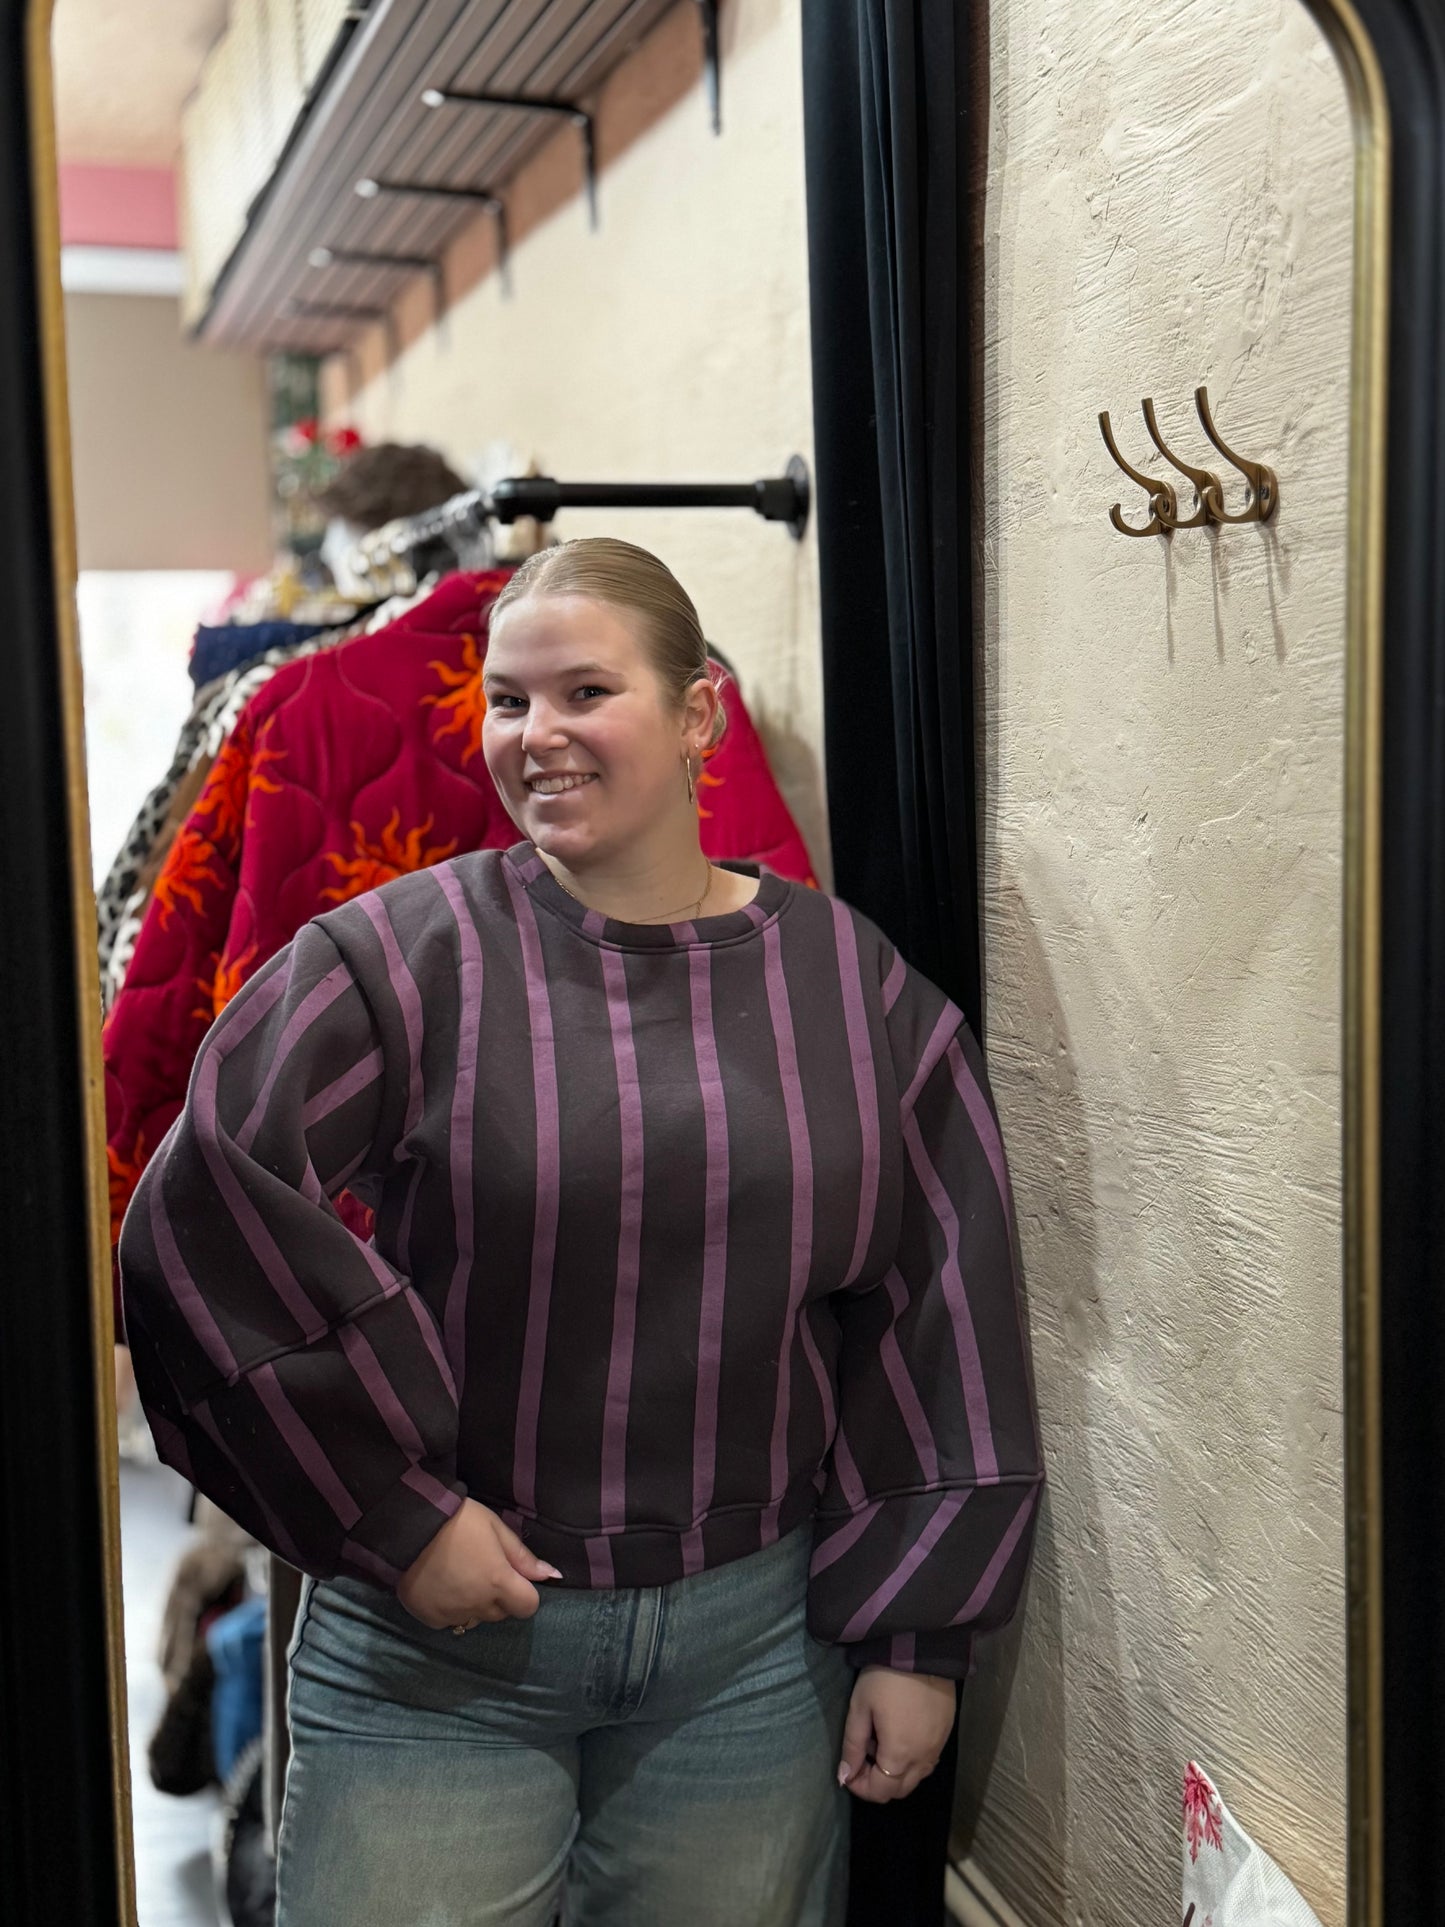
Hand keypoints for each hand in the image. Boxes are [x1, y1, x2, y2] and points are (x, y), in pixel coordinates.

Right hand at [396, 1498, 562, 1630]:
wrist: (409, 1525)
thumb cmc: (458, 1520)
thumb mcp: (496, 1529)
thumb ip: (523, 1557)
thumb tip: (553, 1576)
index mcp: (499, 1582)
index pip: (528, 1606)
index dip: (524, 1593)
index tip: (511, 1576)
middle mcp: (478, 1604)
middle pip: (502, 1613)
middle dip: (499, 1597)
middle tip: (482, 1570)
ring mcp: (453, 1614)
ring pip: (476, 1619)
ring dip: (475, 1605)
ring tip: (460, 1577)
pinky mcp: (430, 1618)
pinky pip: (450, 1621)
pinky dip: (451, 1609)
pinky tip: (441, 1586)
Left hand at [837, 1666, 955, 1802]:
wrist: (922, 1650)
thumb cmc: (885, 1678)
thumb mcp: (860, 1709)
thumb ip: (852, 1747)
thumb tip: (844, 1777)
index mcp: (899, 1756)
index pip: (880, 1792)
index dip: (860, 1787)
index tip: (847, 1771)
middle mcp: (923, 1759)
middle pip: (900, 1790)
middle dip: (878, 1783)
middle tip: (862, 1758)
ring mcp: (938, 1747)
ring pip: (916, 1777)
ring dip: (896, 1772)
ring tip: (880, 1742)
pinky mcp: (946, 1733)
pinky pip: (928, 1761)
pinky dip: (912, 1760)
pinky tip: (900, 1735)